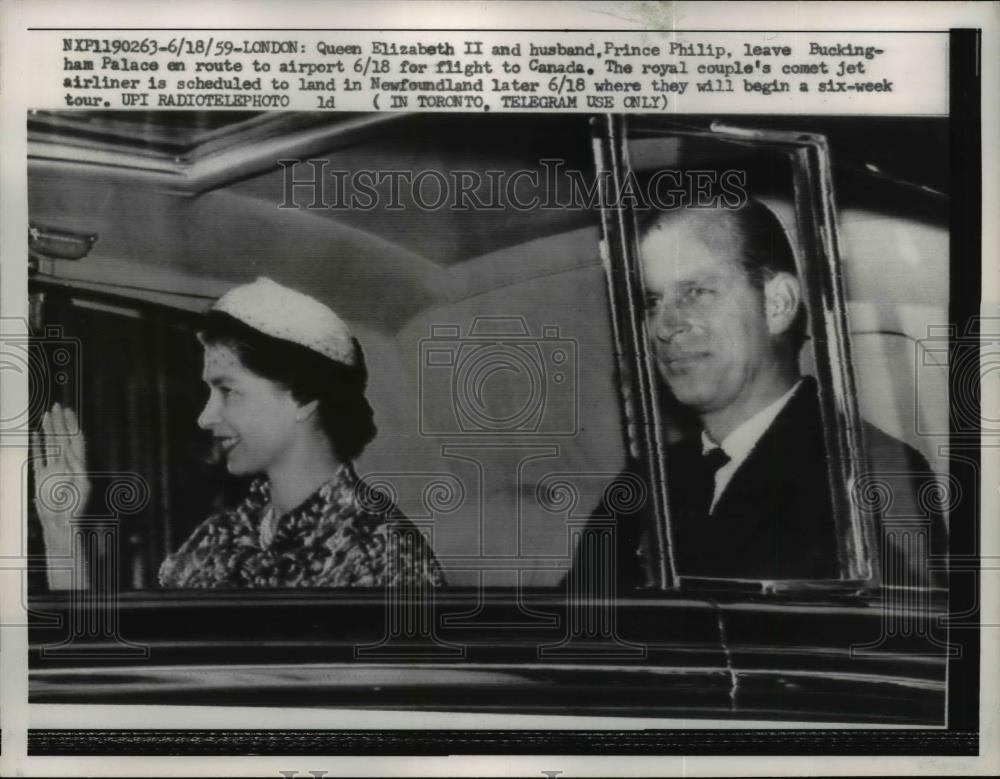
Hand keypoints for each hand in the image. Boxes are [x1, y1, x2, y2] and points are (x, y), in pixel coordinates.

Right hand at [30, 402, 90, 553]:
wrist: (58, 522)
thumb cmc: (74, 507)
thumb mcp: (82, 487)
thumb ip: (78, 468)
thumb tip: (72, 452)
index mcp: (77, 465)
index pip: (75, 440)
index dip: (72, 426)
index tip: (68, 413)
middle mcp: (66, 464)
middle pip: (63, 438)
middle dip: (61, 422)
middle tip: (58, 406)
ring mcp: (53, 469)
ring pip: (51, 444)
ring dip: (50, 429)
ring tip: (48, 414)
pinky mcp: (42, 476)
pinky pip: (39, 456)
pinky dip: (38, 445)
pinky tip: (36, 434)